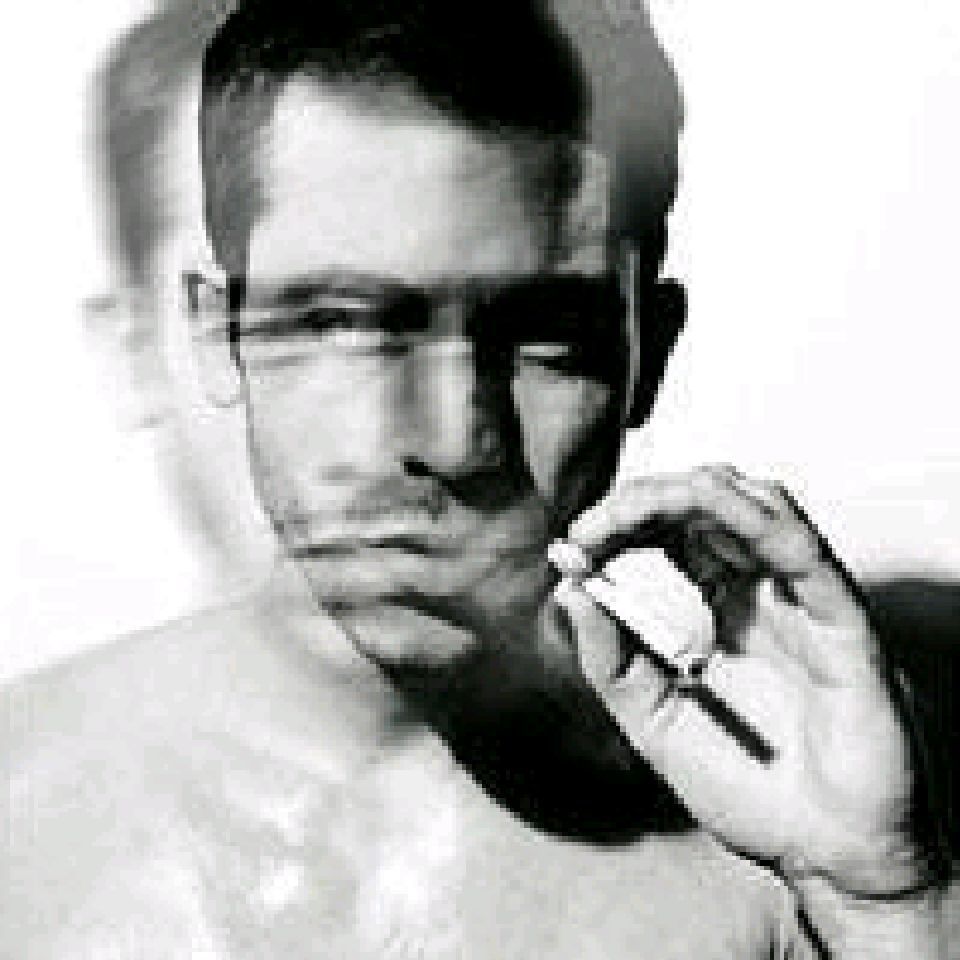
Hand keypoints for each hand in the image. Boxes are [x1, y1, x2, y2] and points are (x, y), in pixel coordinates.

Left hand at [557, 464, 936, 897]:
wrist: (819, 856)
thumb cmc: (744, 788)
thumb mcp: (653, 721)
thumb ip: (610, 658)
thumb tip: (567, 587)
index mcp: (714, 607)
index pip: (668, 532)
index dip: (620, 523)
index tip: (573, 542)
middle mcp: (756, 591)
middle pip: (703, 505)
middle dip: (641, 501)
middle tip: (592, 527)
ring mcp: (798, 600)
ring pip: (754, 505)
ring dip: (689, 492)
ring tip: (631, 509)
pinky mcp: (841, 621)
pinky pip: (803, 551)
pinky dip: (755, 518)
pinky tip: (708, 506)